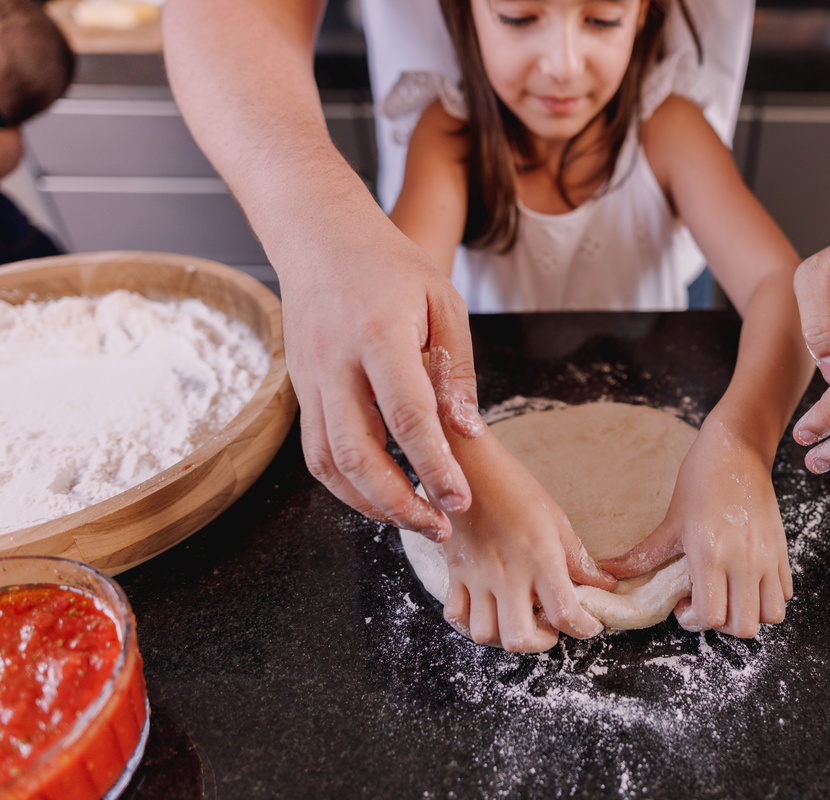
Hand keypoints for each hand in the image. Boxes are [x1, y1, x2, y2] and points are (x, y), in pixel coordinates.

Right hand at [285, 222, 485, 540]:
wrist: (319, 236)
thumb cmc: (390, 264)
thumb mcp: (443, 301)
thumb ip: (455, 370)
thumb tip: (468, 433)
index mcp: (379, 335)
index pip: (407, 416)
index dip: (434, 466)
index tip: (459, 499)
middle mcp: (336, 363)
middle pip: (358, 453)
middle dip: (399, 502)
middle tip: (438, 526)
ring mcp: (310, 378)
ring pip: (329, 462)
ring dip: (370, 503)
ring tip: (413, 520)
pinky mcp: (300, 390)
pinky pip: (317, 452)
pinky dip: (346, 485)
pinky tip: (379, 495)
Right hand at [440, 432, 615, 651]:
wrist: (468, 467)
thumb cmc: (515, 487)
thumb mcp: (556, 519)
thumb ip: (578, 558)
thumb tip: (604, 584)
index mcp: (540, 558)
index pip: (565, 614)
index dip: (585, 629)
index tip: (590, 625)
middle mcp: (507, 574)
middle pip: (519, 639)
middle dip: (542, 643)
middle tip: (551, 626)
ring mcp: (477, 576)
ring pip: (484, 635)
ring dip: (506, 637)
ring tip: (520, 620)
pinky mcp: (455, 573)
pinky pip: (456, 616)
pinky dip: (472, 625)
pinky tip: (489, 614)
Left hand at [599, 420, 792, 637]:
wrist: (737, 449)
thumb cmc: (700, 479)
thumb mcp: (670, 521)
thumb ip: (643, 556)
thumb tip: (609, 571)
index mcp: (711, 555)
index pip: (712, 617)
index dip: (694, 621)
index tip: (683, 605)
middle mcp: (744, 561)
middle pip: (744, 626)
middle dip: (721, 625)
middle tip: (705, 603)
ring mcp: (767, 557)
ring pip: (771, 615)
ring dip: (749, 614)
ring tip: (729, 595)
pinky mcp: (782, 550)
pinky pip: (785, 593)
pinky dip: (767, 597)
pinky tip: (746, 581)